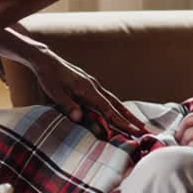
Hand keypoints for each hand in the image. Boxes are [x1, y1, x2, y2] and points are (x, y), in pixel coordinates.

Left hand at [28, 49, 146, 133]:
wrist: (46, 60)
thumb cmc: (49, 77)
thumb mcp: (54, 92)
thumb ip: (67, 105)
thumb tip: (78, 117)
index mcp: (88, 90)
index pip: (108, 110)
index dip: (121, 122)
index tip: (135, 132)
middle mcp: (95, 87)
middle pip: (118, 106)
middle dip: (132, 120)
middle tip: (146, 131)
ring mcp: (94, 85)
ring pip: (115, 102)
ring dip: (127, 114)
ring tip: (138, 124)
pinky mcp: (90, 86)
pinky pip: (108, 99)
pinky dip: (117, 107)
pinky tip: (119, 112)